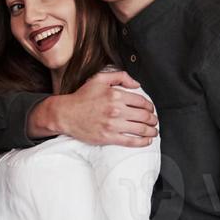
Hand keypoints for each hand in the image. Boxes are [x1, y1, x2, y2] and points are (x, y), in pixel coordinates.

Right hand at [26, 70, 157, 145]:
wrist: (66, 114)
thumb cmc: (81, 97)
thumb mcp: (99, 79)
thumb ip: (120, 76)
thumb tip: (136, 84)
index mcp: (116, 95)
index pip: (141, 101)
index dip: (150, 106)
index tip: (151, 110)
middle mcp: (116, 110)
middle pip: (144, 116)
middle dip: (153, 119)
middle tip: (154, 121)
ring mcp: (113, 125)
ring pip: (140, 129)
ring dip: (151, 131)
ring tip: (153, 131)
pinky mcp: (108, 137)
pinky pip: (130, 141)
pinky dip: (142, 142)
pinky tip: (147, 141)